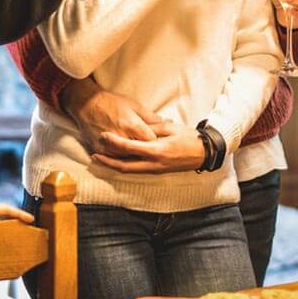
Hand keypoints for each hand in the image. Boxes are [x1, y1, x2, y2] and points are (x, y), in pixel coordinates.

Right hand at [60, 78, 162, 153]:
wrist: (87, 103)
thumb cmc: (113, 102)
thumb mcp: (134, 106)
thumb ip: (151, 117)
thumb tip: (168, 122)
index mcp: (133, 126)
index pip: (152, 142)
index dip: (158, 143)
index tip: (163, 142)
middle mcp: (122, 138)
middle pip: (141, 153)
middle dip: (148, 152)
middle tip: (155, 150)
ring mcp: (110, 147)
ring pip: (128, 159)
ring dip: (135, 157)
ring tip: (143, 154)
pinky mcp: (100, 151)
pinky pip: (115, 159)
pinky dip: (122, 157)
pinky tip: (128, 155)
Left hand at [91, 122, 206, 173]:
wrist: (203, 153)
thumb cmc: (188, 138)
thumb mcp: (169, 127)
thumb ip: (150, 128)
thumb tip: (135, 127)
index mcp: (156, 150)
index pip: (129, 148)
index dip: (114, 142)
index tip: (103, 135)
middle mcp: (153, 164)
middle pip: (124, 166)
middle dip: (108, 161)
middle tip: (94, 154)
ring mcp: (155, 170)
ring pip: (129, 171)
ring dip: (114, 166)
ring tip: (101, 158)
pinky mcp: (156, 171)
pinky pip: (136, 170)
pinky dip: (124, 166)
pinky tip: (117, 160)